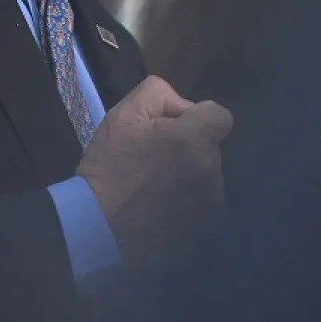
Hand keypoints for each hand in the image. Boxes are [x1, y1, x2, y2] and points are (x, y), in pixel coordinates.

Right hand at [76, 75, 233, 267]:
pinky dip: (188, 199)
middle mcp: (211, 169)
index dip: (197, 117)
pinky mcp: (206, 225)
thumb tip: (180, 105)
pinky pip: (204, 201)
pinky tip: (162, 206)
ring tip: (156, 186)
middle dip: (189, 146)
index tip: (172, 129)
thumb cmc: (109, 167)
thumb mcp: (122, 115)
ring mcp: (211, 201)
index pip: (221, 116)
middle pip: (211, 146)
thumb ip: (157, 94)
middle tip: (154, 157)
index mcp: (193, 139)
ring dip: (190, 174)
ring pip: (208, 175)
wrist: (100, 227)